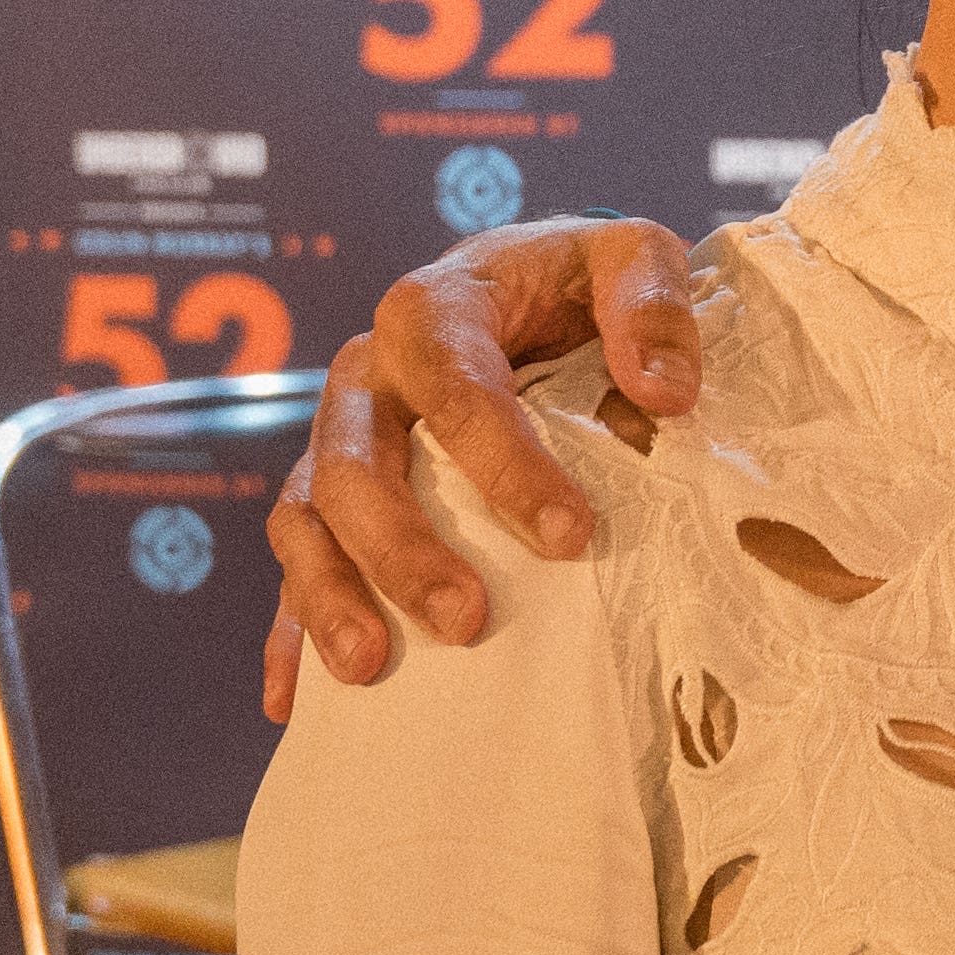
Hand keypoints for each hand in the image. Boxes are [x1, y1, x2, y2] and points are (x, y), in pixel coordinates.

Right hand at [262, 216, 700, 716]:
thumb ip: (650, 302)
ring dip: (329, 594)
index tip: (570, 535)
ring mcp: (338, 437)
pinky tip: (298, 700)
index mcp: (434, 309)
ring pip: (304, 517)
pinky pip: (295, 560)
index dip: (505, 463)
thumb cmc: (580, 282)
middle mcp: (367, 375)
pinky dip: (289, 628)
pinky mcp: (330, 496)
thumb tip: (665, 392)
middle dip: (402, 548)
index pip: (456, 386)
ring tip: (369, 669)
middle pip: (353, 463)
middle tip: (466, 620)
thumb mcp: (629, 254)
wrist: (532, 287)